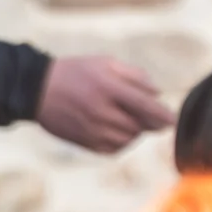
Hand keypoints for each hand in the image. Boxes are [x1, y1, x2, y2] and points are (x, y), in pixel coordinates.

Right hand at [34, 55, 174, 153]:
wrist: (37, 90)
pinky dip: (121, 142)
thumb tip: (157, 93)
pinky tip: (115, 130)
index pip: (144, 106)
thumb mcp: (105, 62)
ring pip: (128, 140)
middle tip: (143, 112)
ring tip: (125, 118)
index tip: (173, 121)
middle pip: (139, 126)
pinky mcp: (84, 142)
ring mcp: (92, 129)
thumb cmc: (76, 72)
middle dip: (147, 121)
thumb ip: (134, 76)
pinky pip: (113, 149)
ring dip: (134, 132)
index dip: (162, 115)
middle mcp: (101, 111)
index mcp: (107, 88)